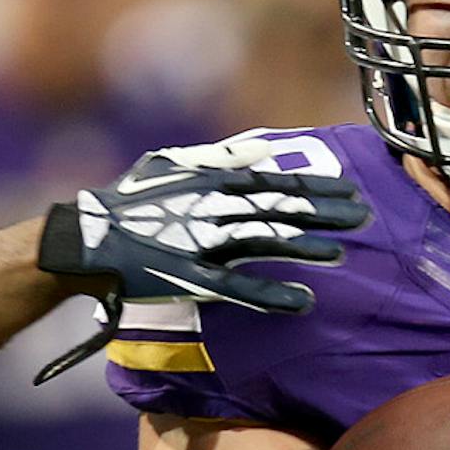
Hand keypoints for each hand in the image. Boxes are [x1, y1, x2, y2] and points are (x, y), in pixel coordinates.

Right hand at [32, 139, 368, 381]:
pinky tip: (304, 301)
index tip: (351, 191)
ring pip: (264, 242)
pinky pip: (239, 289)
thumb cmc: (130, 202)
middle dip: (323, 213)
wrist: (85, 240)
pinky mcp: (190, 278)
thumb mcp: (170, 165)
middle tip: (364, 217)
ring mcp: (201, 243)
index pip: (275, 182)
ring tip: (340, 254)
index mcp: (211, 182)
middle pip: (279, 208)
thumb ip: (219, 157)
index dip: (315, 188)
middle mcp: (212, 208)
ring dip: (304, 248)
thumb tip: (262, 149)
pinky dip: (272, 295)